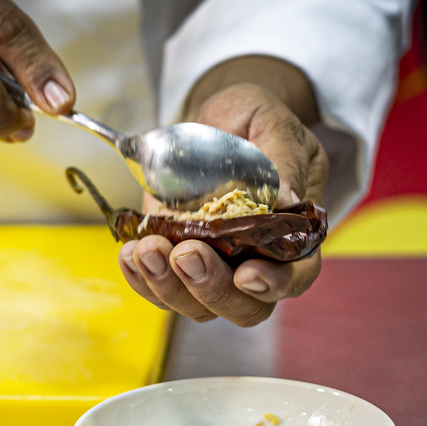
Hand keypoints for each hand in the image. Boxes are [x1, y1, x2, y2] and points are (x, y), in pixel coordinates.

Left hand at [119, 73, 327, 326]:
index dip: (275, 284)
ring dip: (168, 286)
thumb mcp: (270, 124)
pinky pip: (160, 288)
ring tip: (146, 250)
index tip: (247, 275)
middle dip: (211, 288)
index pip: (296, 276)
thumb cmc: (250, 121)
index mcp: (291, 233)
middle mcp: (255, 261)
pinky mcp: (174, 261)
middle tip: (185, 254)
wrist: (209, 119)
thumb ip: (281, 160)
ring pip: (197, 305)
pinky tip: (130, 253)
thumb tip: (287, 200)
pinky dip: (141, 278)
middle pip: (244, 306)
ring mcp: (213, 267)